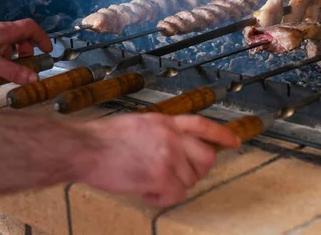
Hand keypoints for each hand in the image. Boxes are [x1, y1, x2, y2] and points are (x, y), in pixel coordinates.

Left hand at [0, 18, 52, 83]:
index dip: (42, 37)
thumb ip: (12, 71)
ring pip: (5, 43)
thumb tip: (34, 78)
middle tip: (23, 66)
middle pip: (19, 36)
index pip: (31, 27)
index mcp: (5, 31)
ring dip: (8, 56)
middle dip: (24, 52)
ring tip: (1, 71)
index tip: (46, 50)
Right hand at [79, 113, 241, 206]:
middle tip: (175, 176)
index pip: (203, 125)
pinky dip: (162, 198)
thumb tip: (174, 148)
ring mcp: (169, 155)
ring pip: (190, 180)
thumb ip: (161, 132)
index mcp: (166, 121)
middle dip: (195, 171)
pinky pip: (176, 195)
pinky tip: (146, 191)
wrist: (85, 148)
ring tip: (149, 182)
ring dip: (172, 186)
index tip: (235, 141)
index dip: (222, 135)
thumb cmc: (104, 139)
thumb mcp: (140, 124)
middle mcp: (172, 136)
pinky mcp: (161, 175)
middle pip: (206, 158)